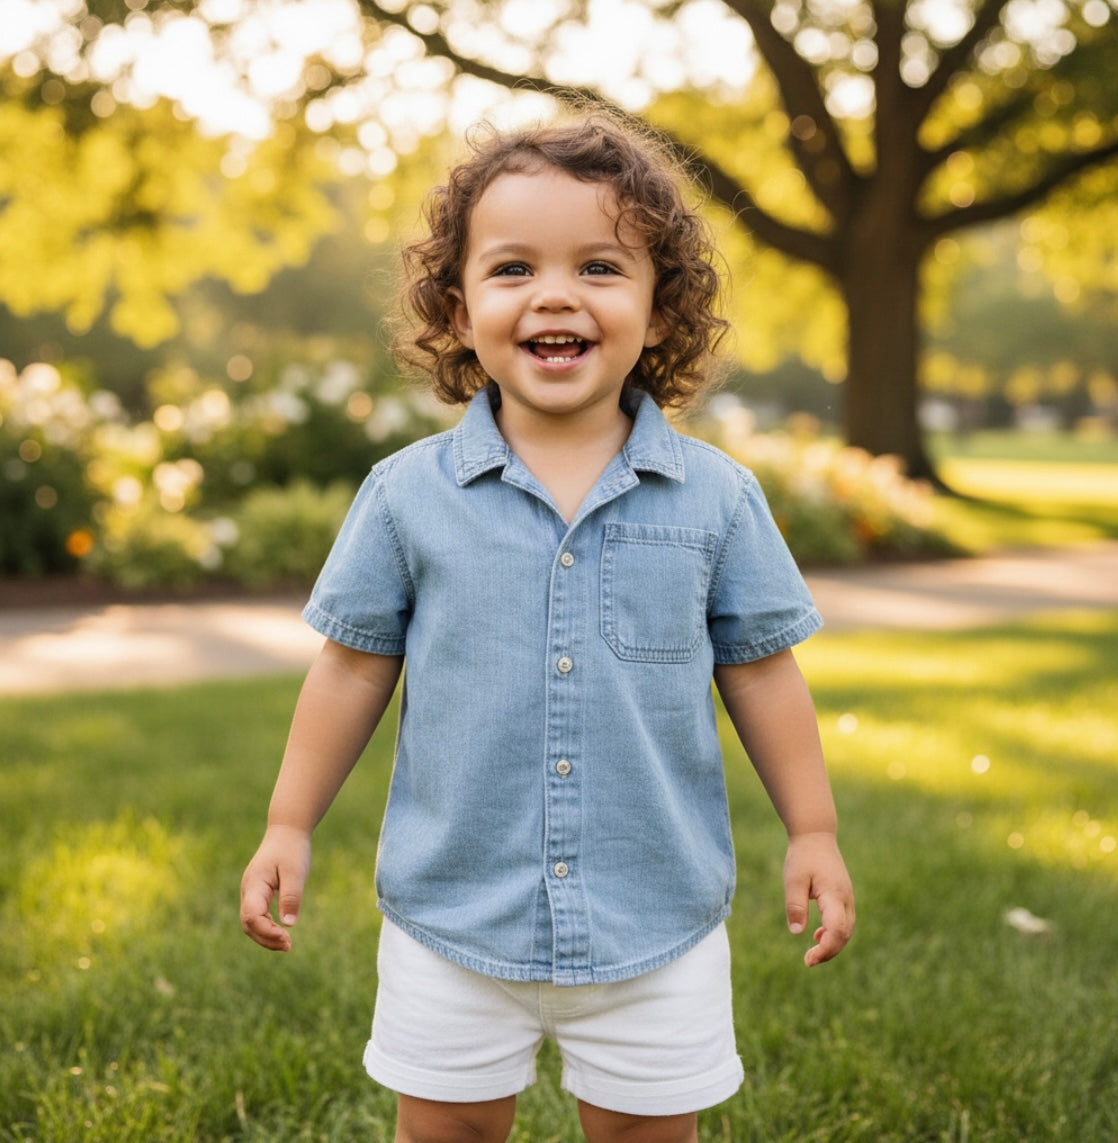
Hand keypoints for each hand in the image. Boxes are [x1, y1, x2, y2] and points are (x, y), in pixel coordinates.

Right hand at [240, 825, 311, 950]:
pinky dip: (267, 927)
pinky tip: (282, 932)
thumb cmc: (292, 850)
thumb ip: (291, 897)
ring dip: (266, 936)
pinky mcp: (257, 893)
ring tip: (287, 944)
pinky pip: (257, 916)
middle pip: (248, 924)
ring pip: (250, 922)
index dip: (267, 932)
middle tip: (289, 946)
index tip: (287, 939)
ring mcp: (250, 892)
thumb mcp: (295, 872)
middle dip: (266, 938)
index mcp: (254, 884)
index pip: (252, 917)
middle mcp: (248, 890)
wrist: (287, 831)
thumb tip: (289, 924)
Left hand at [783, 832, 854, 966]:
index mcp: (835, 895)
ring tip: (812, 954)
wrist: (816, 835)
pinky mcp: (843, 897)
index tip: (809, 959)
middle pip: (844, 935)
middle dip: (828, 952)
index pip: (837, 930)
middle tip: (808, 961)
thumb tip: (797, 933)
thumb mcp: (794, 879)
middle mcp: (846, 899)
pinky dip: (833, 934)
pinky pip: (843, 922)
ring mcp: (847, 898)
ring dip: (832, 944)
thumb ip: (795, 905)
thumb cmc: (803, 856)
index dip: (826, 949)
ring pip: (846, 930)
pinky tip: (817, 936)